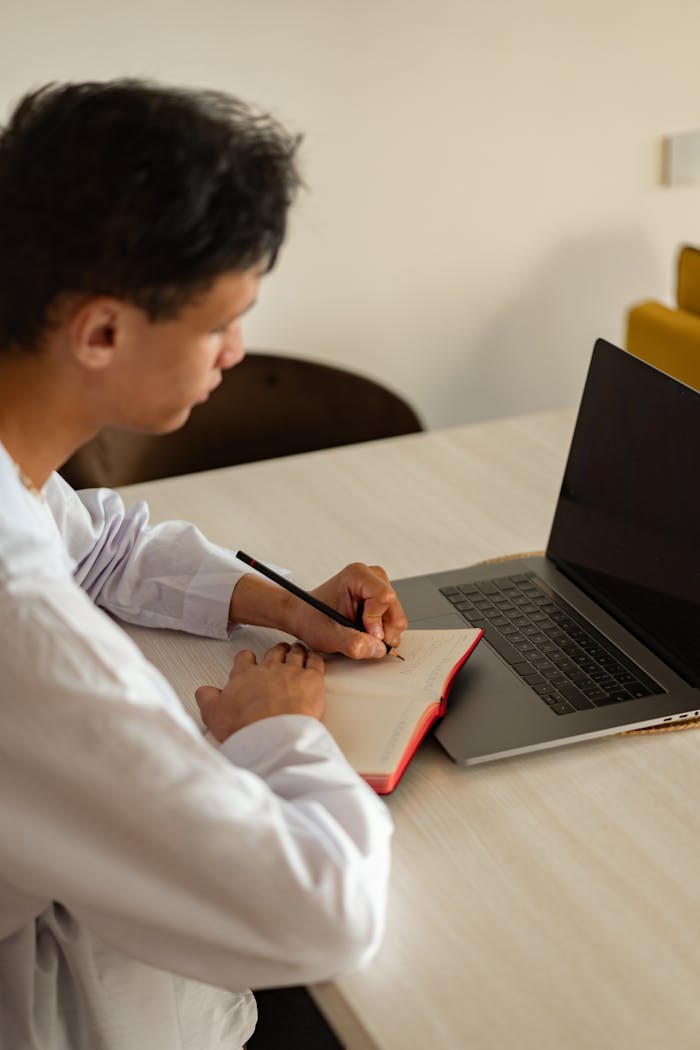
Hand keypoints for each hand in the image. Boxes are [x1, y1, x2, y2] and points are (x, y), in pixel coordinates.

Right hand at [195, 642, 325, 742]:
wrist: (272, 734)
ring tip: (298, 652)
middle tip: (279, 653)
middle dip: (276, 651)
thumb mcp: (213, 713)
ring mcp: (292, 672)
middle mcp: (269, 669)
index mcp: (245, 675)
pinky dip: (315, 658)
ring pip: (296, 653)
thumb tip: (204, 692)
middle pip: (274, 652)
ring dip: (296, 651)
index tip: (250, 660)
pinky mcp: (312, 680)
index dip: (248, 658)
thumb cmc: (245, 726)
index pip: (244, 658)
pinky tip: (315, 659)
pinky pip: (316, 661)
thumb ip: (207, 698)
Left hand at [293, 562, 407, 659]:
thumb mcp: (328, 635)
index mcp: (357, 575)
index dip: (378, 621)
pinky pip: (393, 621)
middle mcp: (371, 577)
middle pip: (395, 608)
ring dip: (382, 633)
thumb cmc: (311, 617)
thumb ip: (353, 643)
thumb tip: (378, 648)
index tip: (367, 634)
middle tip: (363, 638)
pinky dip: (381, 632)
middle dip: (382, 630)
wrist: (303, 617)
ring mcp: (378, 588)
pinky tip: (363, 632)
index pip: (384, 596)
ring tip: (359, 633)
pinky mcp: (381, 601)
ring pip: (397, 617)